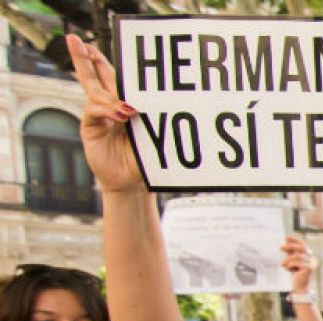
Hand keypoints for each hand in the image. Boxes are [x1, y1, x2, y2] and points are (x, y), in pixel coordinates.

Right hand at [65, 34, 143, 194]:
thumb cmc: (144, 157)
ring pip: (94, 92)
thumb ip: (148, 116)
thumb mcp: (150, 133)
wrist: (131, 181)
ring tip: (126, 109)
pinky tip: (121, 113)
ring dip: (107, 94)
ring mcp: (97, 116)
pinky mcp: (90, 128)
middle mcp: (107, 106)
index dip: (100, 59)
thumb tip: (149, 101)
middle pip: (94, 76)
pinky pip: (94, 111)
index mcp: (122, 102)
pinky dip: (107, 110)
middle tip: (74, 39)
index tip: (91, 43)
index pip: (112, 75)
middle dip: (84, 57)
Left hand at [281, 236, 316, 295]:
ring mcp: (312, 263)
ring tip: (282, 264)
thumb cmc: (294, 276)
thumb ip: (290, 255)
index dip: (295, 240)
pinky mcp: (309, 268)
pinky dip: (291, 265)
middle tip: (281, 248)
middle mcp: (312, 259)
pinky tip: (288, 269)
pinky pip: (298, 262)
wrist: (299, 289)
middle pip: (301, 248)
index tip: (287, 238)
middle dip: (290, 247)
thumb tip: (284, 245)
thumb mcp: (292, 263)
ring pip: (298, 255)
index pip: (303, 245)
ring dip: (288, 259)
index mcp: (309, 256)